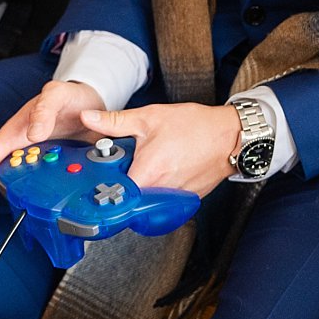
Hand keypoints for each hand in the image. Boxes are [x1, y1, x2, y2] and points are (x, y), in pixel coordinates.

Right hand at [0, 81, 104, 201]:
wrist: (91, 102)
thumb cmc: (68, 96)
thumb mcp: (57, 94)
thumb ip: (45, 108)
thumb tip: (34, 134)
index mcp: (15, 132)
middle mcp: (24, 147)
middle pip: (8, 175)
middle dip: (15, 190)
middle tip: (31, 198)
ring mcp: (40, 158)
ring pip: (31, 182)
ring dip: (38, 191)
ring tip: (54, 194)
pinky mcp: (57, 165)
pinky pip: (51, 181)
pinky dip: (57, 188)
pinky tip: (70, 190)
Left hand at [79, 103, 239, 198]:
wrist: (229, 136)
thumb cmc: (194, 126)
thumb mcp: (149, 117)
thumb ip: (115, 122)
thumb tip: (89, 118)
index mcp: (147, 173)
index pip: (114, 193)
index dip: (104, 187)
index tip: (100, 179)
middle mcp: (160, 191)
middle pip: (130, 198)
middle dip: (123, 184)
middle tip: (124, 167)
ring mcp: (174, 199)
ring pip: (148, 200)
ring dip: (142, 186)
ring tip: (147, 167)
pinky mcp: (186, 201)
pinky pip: (165, 200)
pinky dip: (160, 188)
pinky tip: (165, 170)